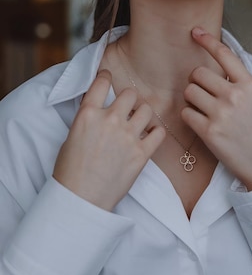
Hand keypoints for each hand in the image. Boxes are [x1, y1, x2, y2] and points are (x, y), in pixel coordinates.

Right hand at [53, 70, 164, 209]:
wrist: (80, 198)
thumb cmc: (70, 170)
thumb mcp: (72, 136)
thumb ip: (88, 119)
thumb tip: (99, 111)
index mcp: (88, 114)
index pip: (101, 82)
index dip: (106, 76)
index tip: (108, 77)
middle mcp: (110, 121)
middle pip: (130, 94)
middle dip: (130, 99)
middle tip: (128, 108)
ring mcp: (127, 136)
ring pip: (147, 110)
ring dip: (143, 115)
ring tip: (139, 123)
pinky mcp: (141, 153)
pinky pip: (159, 133)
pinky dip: (156, 133)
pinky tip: (150, 137)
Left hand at [181, 28, 251, 189]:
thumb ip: (239, 83)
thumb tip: (217, 67)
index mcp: (249, 85)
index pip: (224, 55)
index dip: (207, 40)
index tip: (195, 31)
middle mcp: (235, 95)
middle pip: (198, 74)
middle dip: (196, 82)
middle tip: (203, 93)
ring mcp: (221, 113)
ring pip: (189, 92)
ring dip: (191, 99)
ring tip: (204, 110)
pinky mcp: (209, 131)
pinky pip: (186, 113)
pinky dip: (189, 117)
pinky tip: (201, 124)